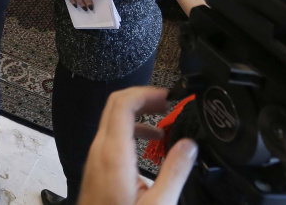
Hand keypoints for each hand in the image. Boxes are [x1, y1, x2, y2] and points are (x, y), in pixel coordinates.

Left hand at [77, 86, 196, 204]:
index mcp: (114, 153)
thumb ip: (174, 171)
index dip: (146, 92)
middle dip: (144, 98)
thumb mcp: (158, 204)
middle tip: (169, 102)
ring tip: (165, 118)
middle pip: (116, 105)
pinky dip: (133, 130)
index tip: (168, 96)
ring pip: (114, 119)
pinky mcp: (97, 165)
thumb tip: (189, 145)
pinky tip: (152, 141)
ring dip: (139, 113)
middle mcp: (100, 150)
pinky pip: (113, 136)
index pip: (123, 103)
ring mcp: (96, 157)